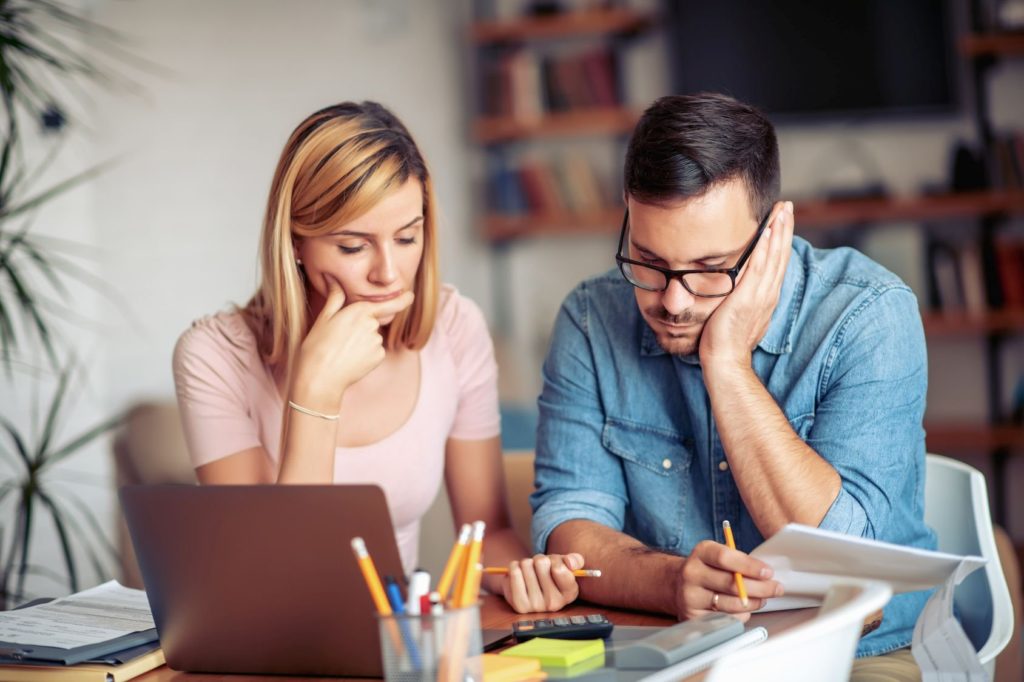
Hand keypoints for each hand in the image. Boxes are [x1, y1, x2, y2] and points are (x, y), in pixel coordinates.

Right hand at [294, 277, 413, 409]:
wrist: (320, 377)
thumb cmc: (317, 346)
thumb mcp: (324, 318)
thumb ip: (335, 297)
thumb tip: (333, 279)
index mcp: (359, 311)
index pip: (387, 304)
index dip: (402, 300)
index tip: (411, 296)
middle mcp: (372, 325)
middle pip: (372, 322)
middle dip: (361, 328)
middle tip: (340, 339)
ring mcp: (377, 342)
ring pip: (373, 337)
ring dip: (362, 342)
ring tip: (342, 350)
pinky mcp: (378, 357)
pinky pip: (375, 352)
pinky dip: (366, 355)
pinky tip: (351, 359)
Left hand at [500, 552, 583, 613]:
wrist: (530, 586)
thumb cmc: (550, 572)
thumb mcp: (565, 564)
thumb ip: (574, 560)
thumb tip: (570, 563)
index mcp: (570, 593)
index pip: (558, 568)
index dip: (554, 560)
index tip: (553, 564)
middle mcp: (554, 604)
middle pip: (541, 563)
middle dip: (539, 559)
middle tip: (539, 568)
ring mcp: (536, 606)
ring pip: (526, 564)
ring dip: (526, 562)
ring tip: (529, 572)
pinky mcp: (519, 605)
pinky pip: (514, 572)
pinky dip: (514, 566)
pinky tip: (519, 573)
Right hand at [672, 540, 782, 621]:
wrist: (680, 585)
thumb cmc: (709, 569)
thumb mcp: (719, 555)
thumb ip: (739, 561)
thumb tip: (766, 575)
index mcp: (701, 552)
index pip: (725, 558)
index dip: (750, 566)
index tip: (768, 572)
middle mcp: (691, 573)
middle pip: (732, 584)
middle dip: (760, 588)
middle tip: (776, 588)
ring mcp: (690, 596)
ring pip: (731, 604)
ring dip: (754, 603)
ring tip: (762, 599)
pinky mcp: (692, 616)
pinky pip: (726, 619)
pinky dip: (740, 615)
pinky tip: (742, 609)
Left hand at [699, 201, 794, 372]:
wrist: (724, 360)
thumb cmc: (725, 340)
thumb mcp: (737, 313)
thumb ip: (741, 297)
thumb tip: (736, 286)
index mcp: (766, 296)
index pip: (777, 262)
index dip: (781, 240)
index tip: (782, 219)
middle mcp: (768, 293)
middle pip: (780, 255)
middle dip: (784, 228)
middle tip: (786, 205)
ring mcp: (760, 295)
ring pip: (773, 257)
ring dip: (778, 232)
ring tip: (781, 210)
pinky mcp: (747, 297)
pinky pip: (758, 268)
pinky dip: (764, 249)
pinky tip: (766, 232)